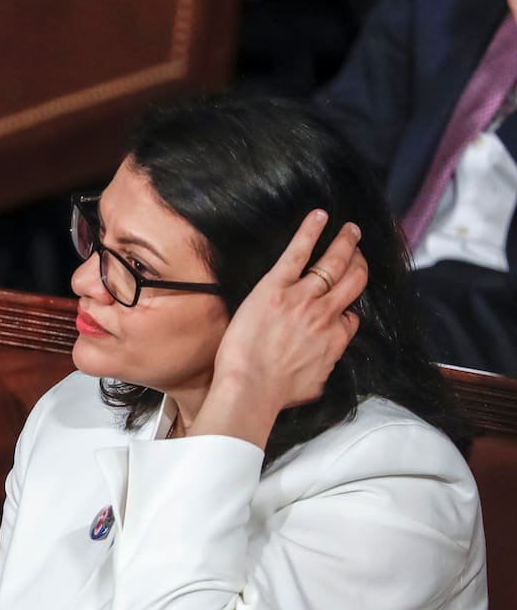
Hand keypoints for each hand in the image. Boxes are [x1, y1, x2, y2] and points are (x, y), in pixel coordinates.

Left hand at [195, 210, 366, 446]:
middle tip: (358, 250)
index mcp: (335, 339)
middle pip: (353, 280)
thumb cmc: (276, 394)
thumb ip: (324, 367)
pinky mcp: (276, 287)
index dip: (347, 310)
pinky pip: (298, 252)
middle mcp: (325, 314)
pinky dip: (311, 231)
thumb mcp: (315, 386)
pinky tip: (320, 215)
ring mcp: (303, 298)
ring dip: (345, 243)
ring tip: (350, 230)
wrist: (251, 388)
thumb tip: (323, 365)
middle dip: (359, 262)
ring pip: (334, 263)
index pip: (350, 317)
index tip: (341, 306)